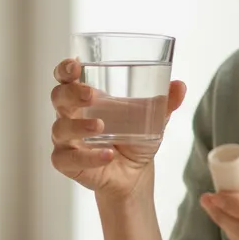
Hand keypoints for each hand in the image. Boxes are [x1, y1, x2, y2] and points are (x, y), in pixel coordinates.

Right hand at [49, 58, 186, 198]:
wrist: (134, 174)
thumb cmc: (134, 137)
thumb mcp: (152, 118)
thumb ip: (165, 102)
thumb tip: (180, 85)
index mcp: (85, 97)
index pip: (65, 77)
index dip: (65, 69)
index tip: (75, 65)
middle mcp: (70, 115)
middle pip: (58, 97)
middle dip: (71, 93)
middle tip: (91, 95)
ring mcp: (66, 139)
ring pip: (60, 128)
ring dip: (79, 126)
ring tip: (101, 127)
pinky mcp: (67, 162)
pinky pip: (68, 158)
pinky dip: (88, 157)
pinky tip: (107, 155)